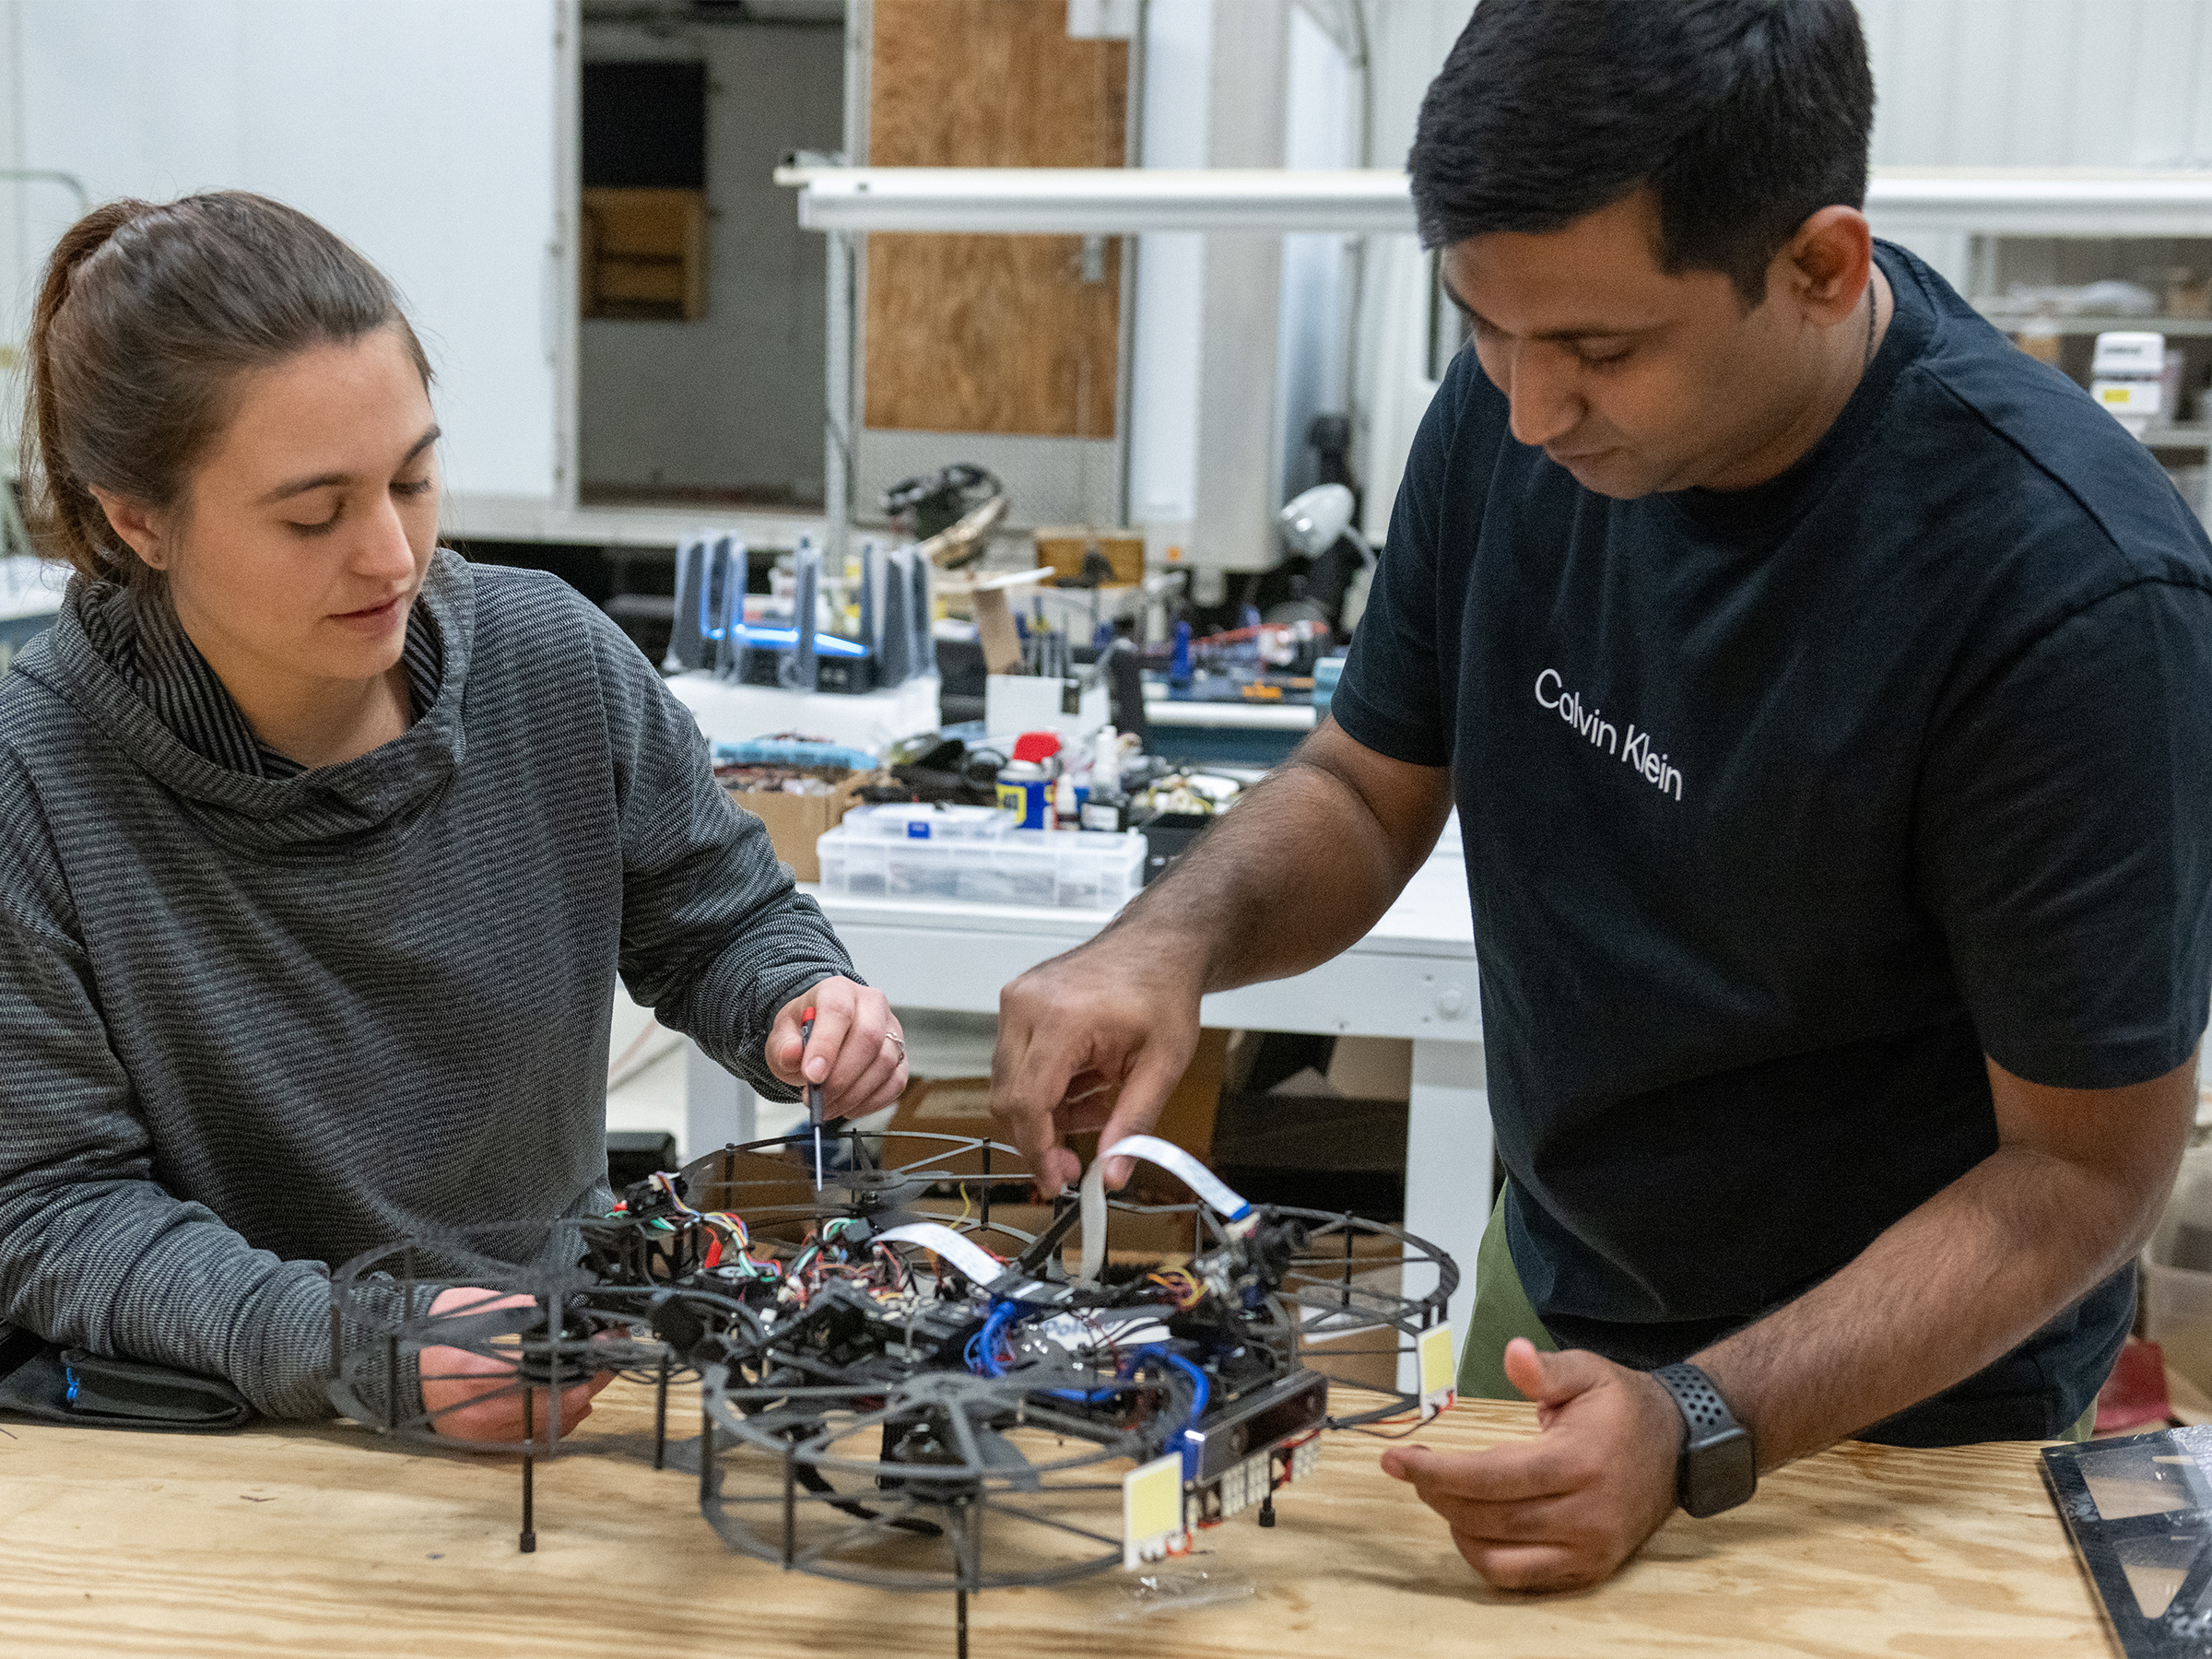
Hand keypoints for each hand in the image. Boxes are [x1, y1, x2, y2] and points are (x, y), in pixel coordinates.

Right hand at [418, 1287, 613, 1441]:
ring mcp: (486, 1432)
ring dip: (581, 1397)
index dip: (592, 1354)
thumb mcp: (476, 1305)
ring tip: (593, 1372)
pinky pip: (535, 1438)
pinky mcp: (484, 1445)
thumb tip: (567, 1309)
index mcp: (482, 1370)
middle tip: (609, 1351)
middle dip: (595, 1375)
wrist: (392, 1367)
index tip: (612, 1338)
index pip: (556, 1367)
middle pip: (563, 1400)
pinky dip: (558, 1419)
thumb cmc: (433, 1332)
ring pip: (554, 1423)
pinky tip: (570, 1401)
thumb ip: (522, 1309)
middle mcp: (486, 1409)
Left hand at [768, 975, 907, 1120]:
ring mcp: (891, 1030)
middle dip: (841, 1077)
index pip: (839, 1011)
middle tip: (818, 1100)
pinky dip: (871, 1102)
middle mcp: (872, 1005)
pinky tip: (849, 1107)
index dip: (826, 1045)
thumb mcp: (783, 1034)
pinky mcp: (901, 1056)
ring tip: (828, 1106)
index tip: (812, 1076)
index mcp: (839, 990)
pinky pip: (896, 1082)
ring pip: (885, 1063)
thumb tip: (792, 1055)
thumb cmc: (804, 1030)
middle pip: (868, 1038)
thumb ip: (783, 1045)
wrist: (822, 1031)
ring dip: (853, 1094)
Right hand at [991, 937, 1201, 1195]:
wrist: (1159, 943)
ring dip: (1048, 1111)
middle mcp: (1026, 1005)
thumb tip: (1113, 1173)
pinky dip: (1046, 1086)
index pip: (1027, 1102)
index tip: (1056, 1181)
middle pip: (1009, 1097)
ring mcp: (1016, 1000)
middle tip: (1077, 1162)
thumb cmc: (1163, 990)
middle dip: (1040, 1138)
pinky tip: (1086, 1083)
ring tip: (1100, 1106)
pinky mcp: (1017, 1002)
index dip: (1037, 1151)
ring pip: (1009, 1083)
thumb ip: (1135, 1121)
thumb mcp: (1164, 1064)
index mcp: (1061, 1018)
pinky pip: (1016, 1061)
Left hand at [1380, 1338, 1682, 1590]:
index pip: (1492, 1477)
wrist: (1679, 1449)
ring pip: (1499, 1556)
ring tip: (1442, 1491)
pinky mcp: (1589, 1569)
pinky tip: (1470, 1524)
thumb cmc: (1624, 1408)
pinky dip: (1485, 1556)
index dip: (1438, 1471)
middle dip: (1437, 1493)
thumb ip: (1545, 1369)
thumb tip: (1513, 1354)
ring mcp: (1588, 1548)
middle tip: (1413, 1468)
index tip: (1398, 1458)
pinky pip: (1521, 1578)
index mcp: (1580, 1461)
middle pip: (1488, 1518)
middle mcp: (1585, 1513)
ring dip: (1457, 1526)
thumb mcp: (1588, 1373)